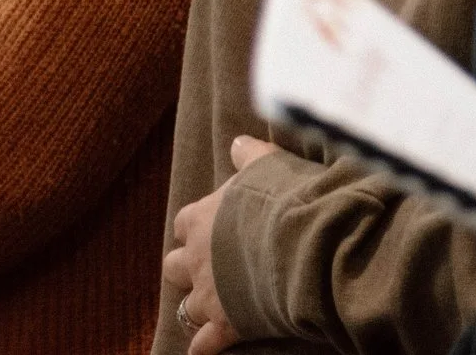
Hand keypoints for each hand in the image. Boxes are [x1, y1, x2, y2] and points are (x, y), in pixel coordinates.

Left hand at [162, 136, 276, 354]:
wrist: (301, 241)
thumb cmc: (285, 198)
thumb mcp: (267, 163)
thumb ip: (248, 154)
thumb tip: (236, 141)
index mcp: (203, 217)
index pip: (184, 223)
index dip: (195, 228)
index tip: (208, 230)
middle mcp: (197, 257)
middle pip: (174, 267)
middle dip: (187, 269)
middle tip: (207, 270)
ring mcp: (209, 294)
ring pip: (185, 308)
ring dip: (196, 309)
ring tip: (209, 310)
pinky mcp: (225, 325)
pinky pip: (203, 345)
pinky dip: (204, 348)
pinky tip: (206, 350)